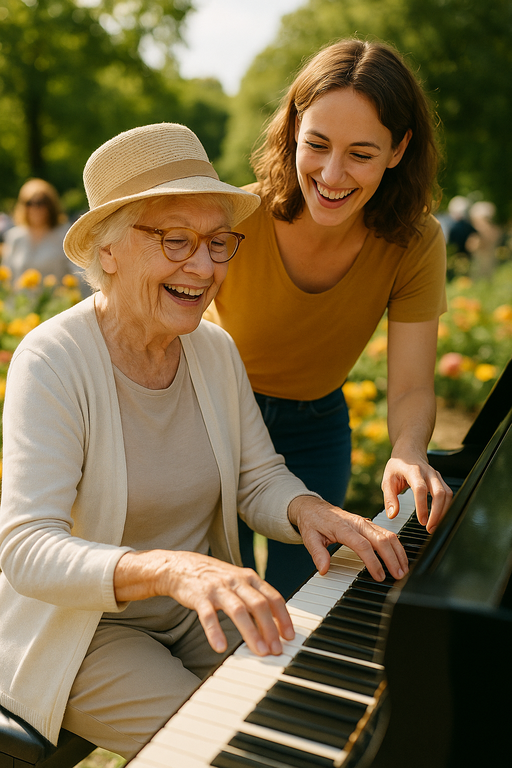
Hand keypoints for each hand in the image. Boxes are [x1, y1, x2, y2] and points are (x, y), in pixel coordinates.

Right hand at [114, 550, 293, 655]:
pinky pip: (209, 616)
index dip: (283, 617)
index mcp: (249, 578)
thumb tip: (274, 624)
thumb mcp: (238, 582)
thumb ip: (255, 598)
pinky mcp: (200, 597)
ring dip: (251, 632)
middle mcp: (236, 581)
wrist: (180, 567)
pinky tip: (220, 647)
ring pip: (238, 610)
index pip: (273, 597)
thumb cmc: (214, 578)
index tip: (290, 636)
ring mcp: (218, 588)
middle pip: (259, 604)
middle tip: (277, 649)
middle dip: (270, 628)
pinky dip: (215, 632)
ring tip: (259, 651)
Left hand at [288, 496, 408, 581]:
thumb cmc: (313, 522)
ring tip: (403, 569)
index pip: (362, 545)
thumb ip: (317, 553)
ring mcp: (365, 522)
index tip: (379, 575)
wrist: (313, 507)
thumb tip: (323, 569)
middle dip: (392, 558)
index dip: (373, 561)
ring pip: (388, 535)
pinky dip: (396, 545)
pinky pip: (387, 533)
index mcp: (343, 527)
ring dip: (397, 552)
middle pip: (381, 539)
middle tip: (398, 576)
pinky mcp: (369, 524)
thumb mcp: (309, 537)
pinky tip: (400, 557)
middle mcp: (357, 523)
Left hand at [382, 453, 452, 532]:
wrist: (409, 452)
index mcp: (412, 471)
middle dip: (437, 513)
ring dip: (443, 512)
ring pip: (447, 494)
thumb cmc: (397, 466)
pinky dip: (446, 507)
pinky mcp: (441, 480)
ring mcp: (436, 475)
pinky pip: (448, 494)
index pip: (420, 489)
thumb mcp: (387, 480)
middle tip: (430, 528)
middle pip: (439, 492)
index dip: (423, 506)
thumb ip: (389, 498)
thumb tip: (392, 514)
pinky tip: (440, 517)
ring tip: (435, 526)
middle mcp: (428, 472)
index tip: (422, 521)